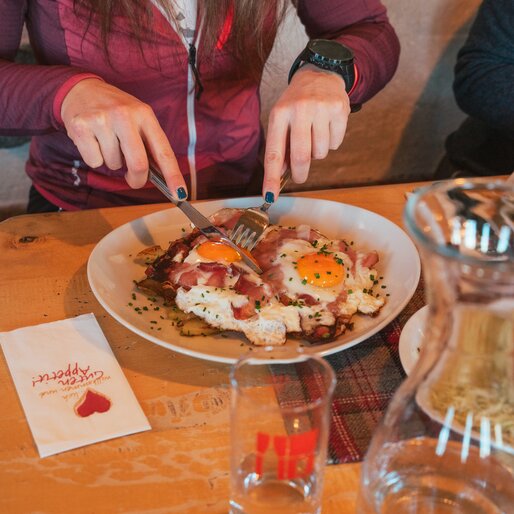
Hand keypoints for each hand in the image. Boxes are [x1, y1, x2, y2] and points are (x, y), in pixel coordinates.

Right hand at [61, 78, 186, 198]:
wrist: (80, 90)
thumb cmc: (116, 112)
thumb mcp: (138, 119)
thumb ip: (149, 145)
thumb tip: (160, 178)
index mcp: (145, 114)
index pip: (164, 152)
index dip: (173, 176)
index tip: (180, 194)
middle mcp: (124, 115)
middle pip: (138, 164)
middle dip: (137, 179)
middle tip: (134, 180)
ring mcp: (102, 120)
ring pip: (114, 165)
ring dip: (112, 162)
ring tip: (107, 142)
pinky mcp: (81, 127)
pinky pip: (94, 162)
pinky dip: (95, 158)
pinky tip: (93, 140)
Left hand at [263, 65, 350, 201]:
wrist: (320, 74)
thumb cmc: (296, 104)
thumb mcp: (282, 119)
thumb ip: (281, 146)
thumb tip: (281, 175)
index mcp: (279, 114)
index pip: (274, 153)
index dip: (272, 177)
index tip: (270, 196)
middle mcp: (299, 109)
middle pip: (301, 157)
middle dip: (300, 173)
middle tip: (299, 177)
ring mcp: (321, 108)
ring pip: (320, 152)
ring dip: (318, 152)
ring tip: (315, 135)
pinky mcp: (339, 110)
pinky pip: (336, 144)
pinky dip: (332, 142)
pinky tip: (327, 127)